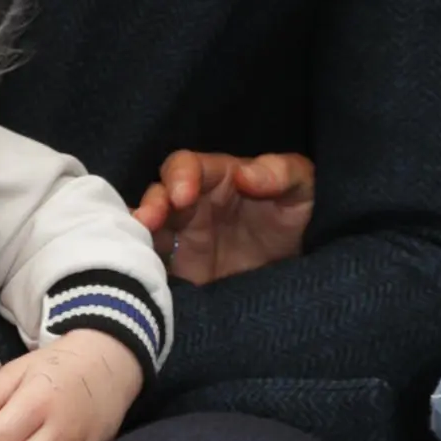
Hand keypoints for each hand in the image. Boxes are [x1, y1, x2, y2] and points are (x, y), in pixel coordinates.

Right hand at [134, 148, 314, 282]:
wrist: (297, 275)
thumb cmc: (297, 220)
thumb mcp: (303, 191)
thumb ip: (282, 173)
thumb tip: (246, 174)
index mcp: (218, 179)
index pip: (187, 166)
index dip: (180, 176)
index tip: (182, 196)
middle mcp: (192, 205)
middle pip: (159, 195)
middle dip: (151, 204)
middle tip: (149, 220)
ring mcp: (181, 238)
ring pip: (148, 229)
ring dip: (139, 234)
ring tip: (137, 246)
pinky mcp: (178, 272)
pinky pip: (152, 264)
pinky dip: (142, 265)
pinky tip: (143, 273)